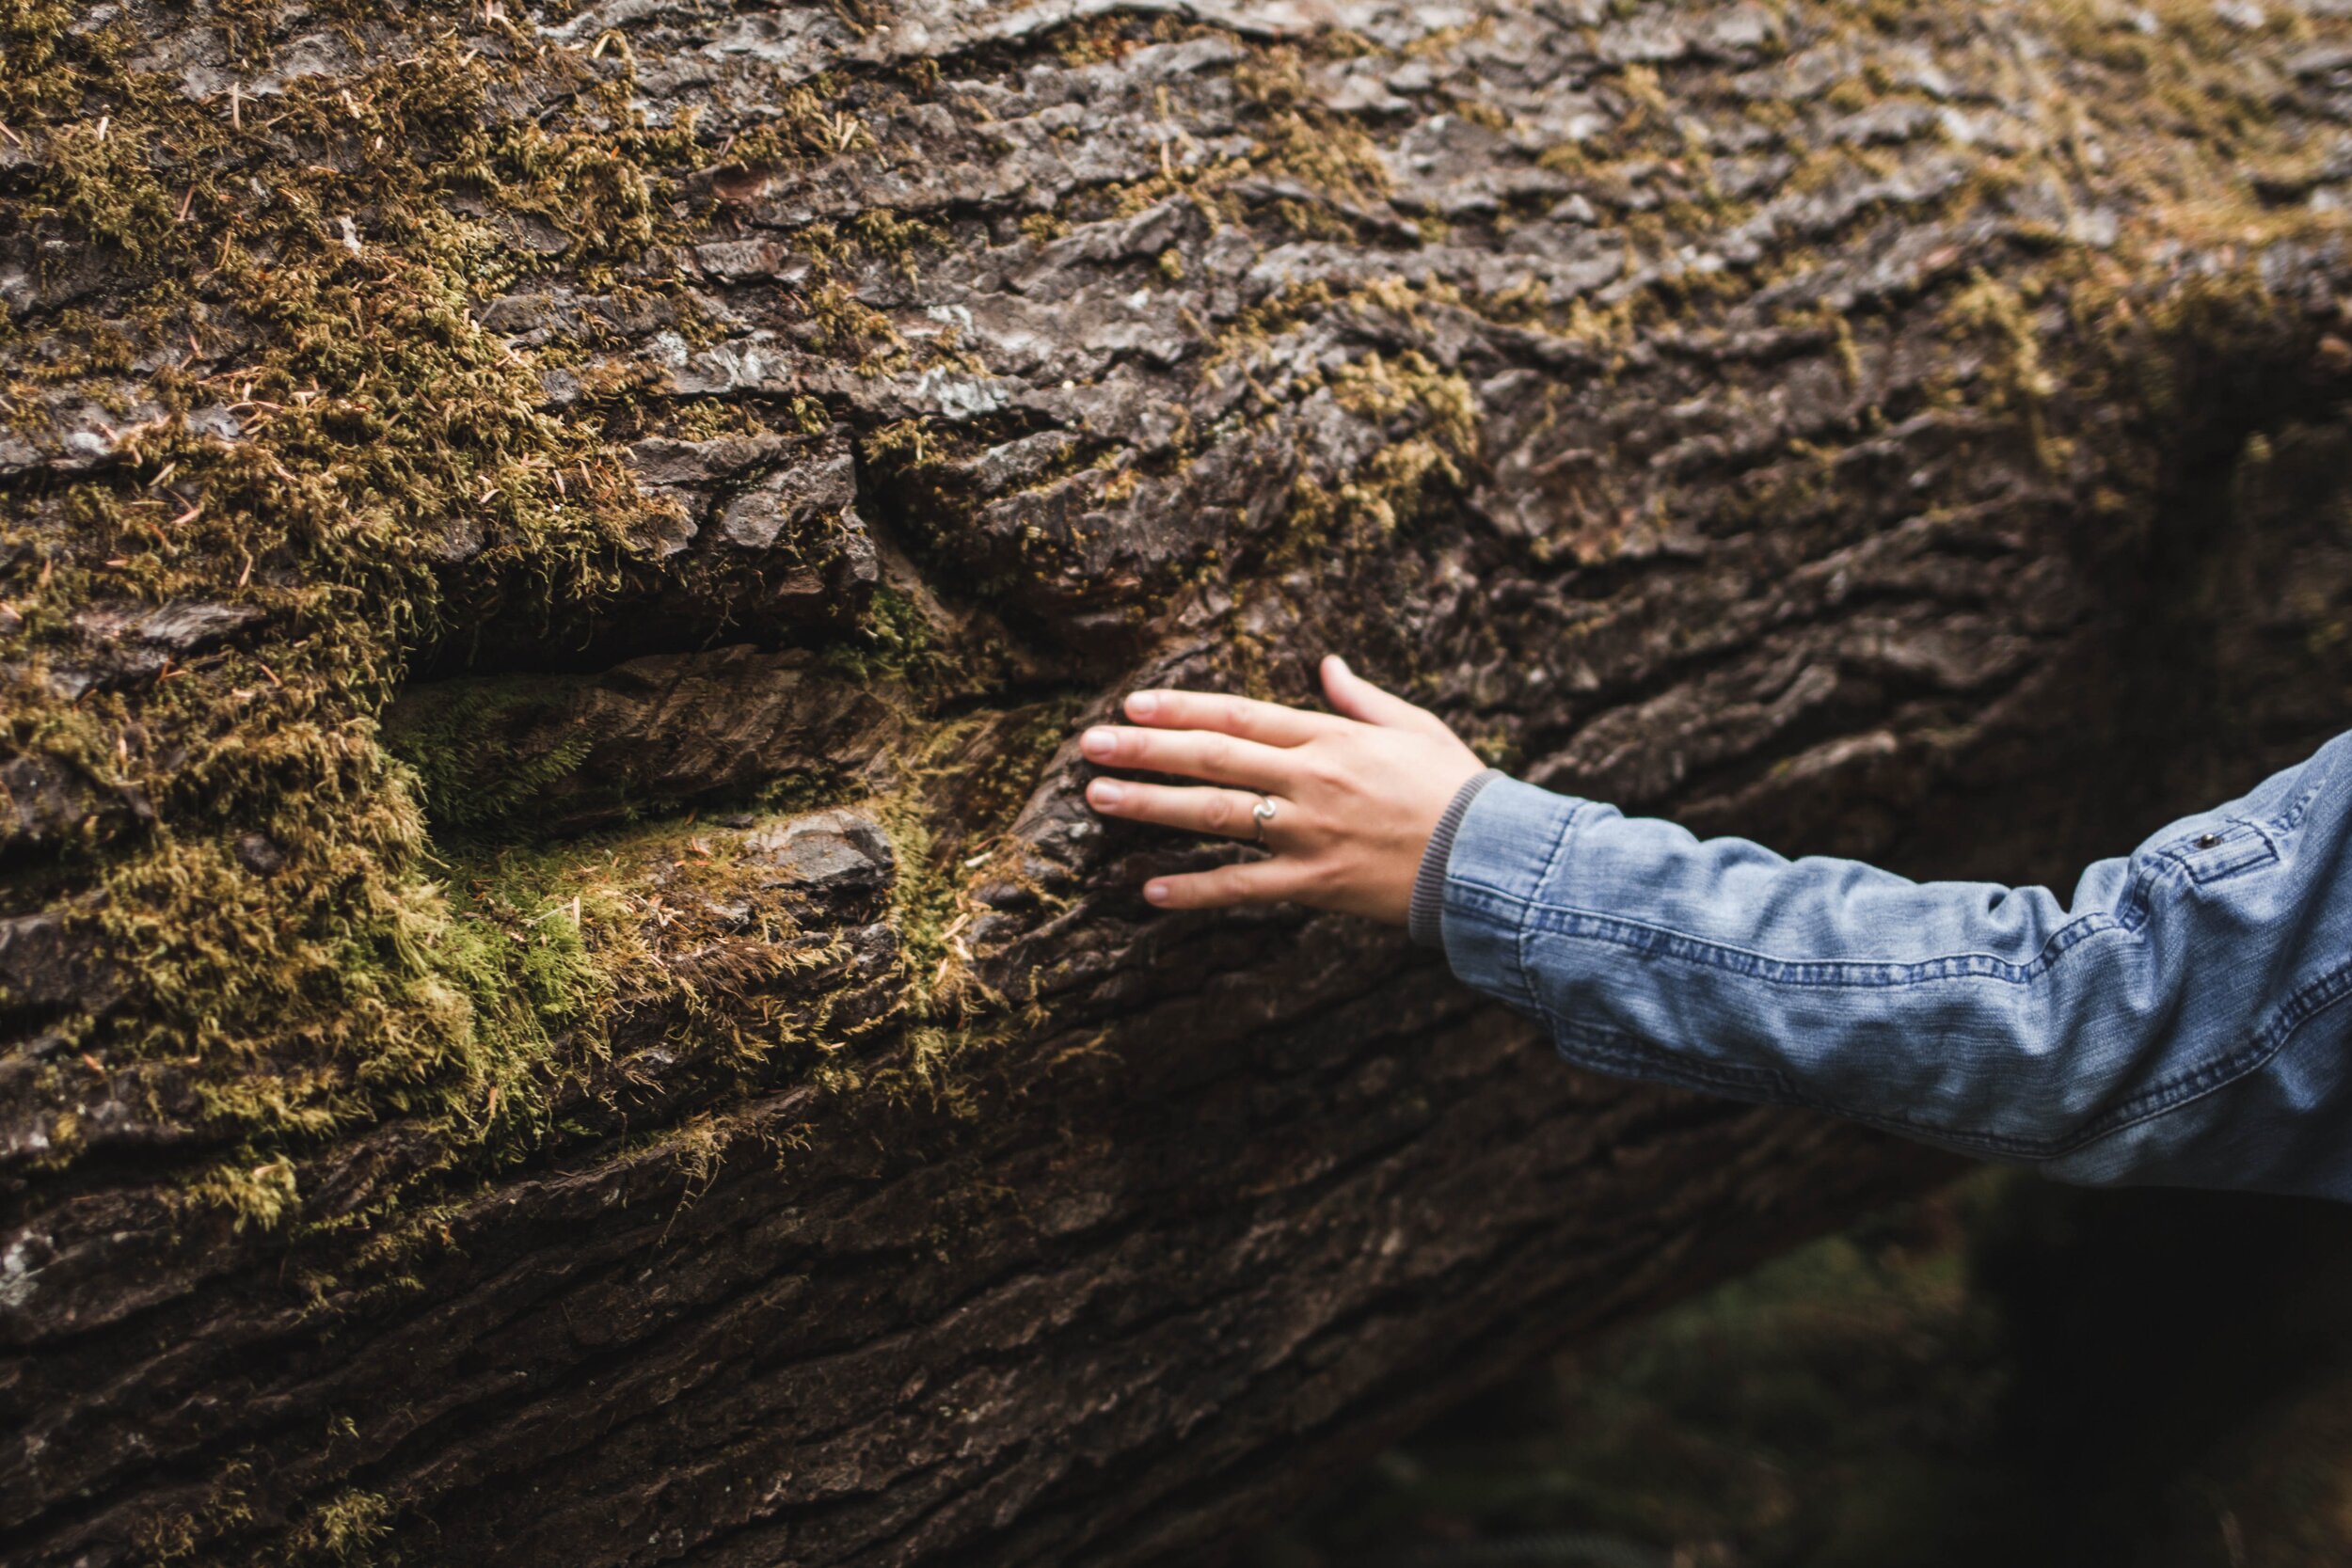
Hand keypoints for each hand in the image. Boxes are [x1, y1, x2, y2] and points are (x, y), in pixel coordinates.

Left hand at [1081, 654, 1486, 921]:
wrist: (1492, 860)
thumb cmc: (1458, 790)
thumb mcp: (1415, 728)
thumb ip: (1362, 698)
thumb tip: (1328, 664)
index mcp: (1331, 738)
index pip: (1240, 716)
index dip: (1182, 709)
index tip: (1134, 704)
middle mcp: (1311, 780)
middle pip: (1213, 758)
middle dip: (1146, 749)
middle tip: (1090, 744)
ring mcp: (1309, 833)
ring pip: (1215, 815)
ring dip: (1152, 806)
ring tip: (1099, 797)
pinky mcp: (1315, 884)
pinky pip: (1244, 887)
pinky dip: (1197, 889)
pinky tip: (1151, 889)